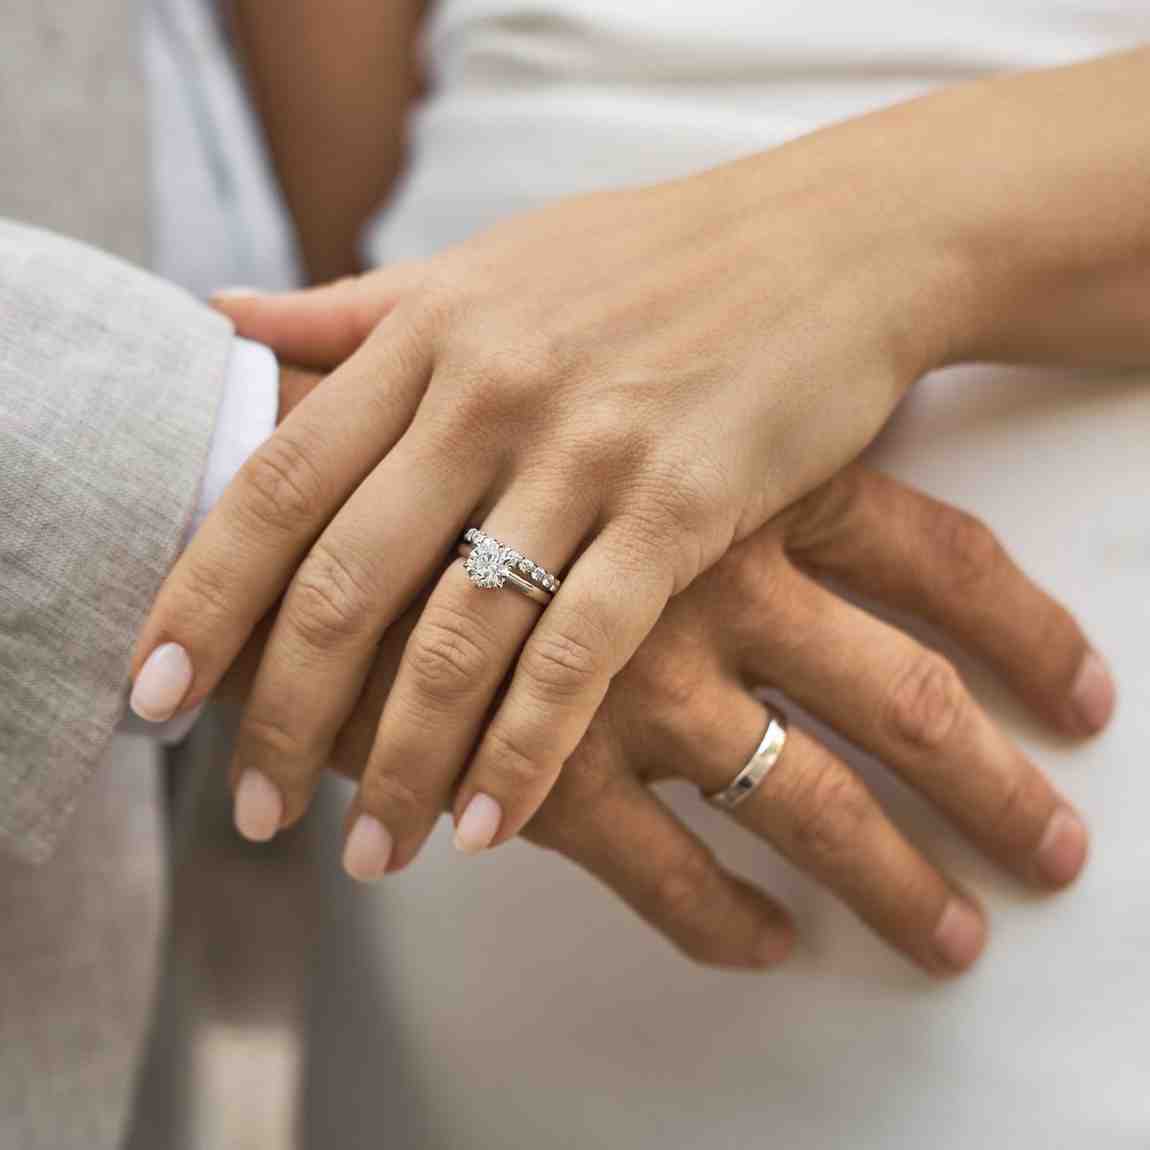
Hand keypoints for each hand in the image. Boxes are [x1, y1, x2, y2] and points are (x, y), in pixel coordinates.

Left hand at [134, 122, 965, 863]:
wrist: (829, 244)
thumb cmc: (651, 261)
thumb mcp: (490, 260)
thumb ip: (358, 306)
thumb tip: (226, 314)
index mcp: (429, 334)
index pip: (278, 482)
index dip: (203, 595)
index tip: (157, 691)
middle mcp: (490, 392)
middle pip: (350, 578)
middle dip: (288, 710)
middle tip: (253, 807)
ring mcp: (587, 450)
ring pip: (462, 634)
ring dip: (402, 761)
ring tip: (370, 853)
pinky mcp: (682, 506)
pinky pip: (582, 650)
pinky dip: (528, 749)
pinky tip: (490, 826)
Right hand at [316, 467, 1110, 974]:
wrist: (271, 482)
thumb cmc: (434, 414)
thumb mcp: (584, 381)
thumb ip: (694, 399)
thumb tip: (746, 395)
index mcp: (737, 484)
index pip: (940, 556)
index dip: (1027, 633)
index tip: (1087, 700)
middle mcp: (711, 585)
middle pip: (908, 700)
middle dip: (998, 793)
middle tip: (1060, 857)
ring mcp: (635, 683)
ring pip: (810, 804)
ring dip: (895, 882)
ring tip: (952, 939)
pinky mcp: (548, 770)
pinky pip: (669, 869)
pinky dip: (725, 919)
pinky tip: (768, 943)